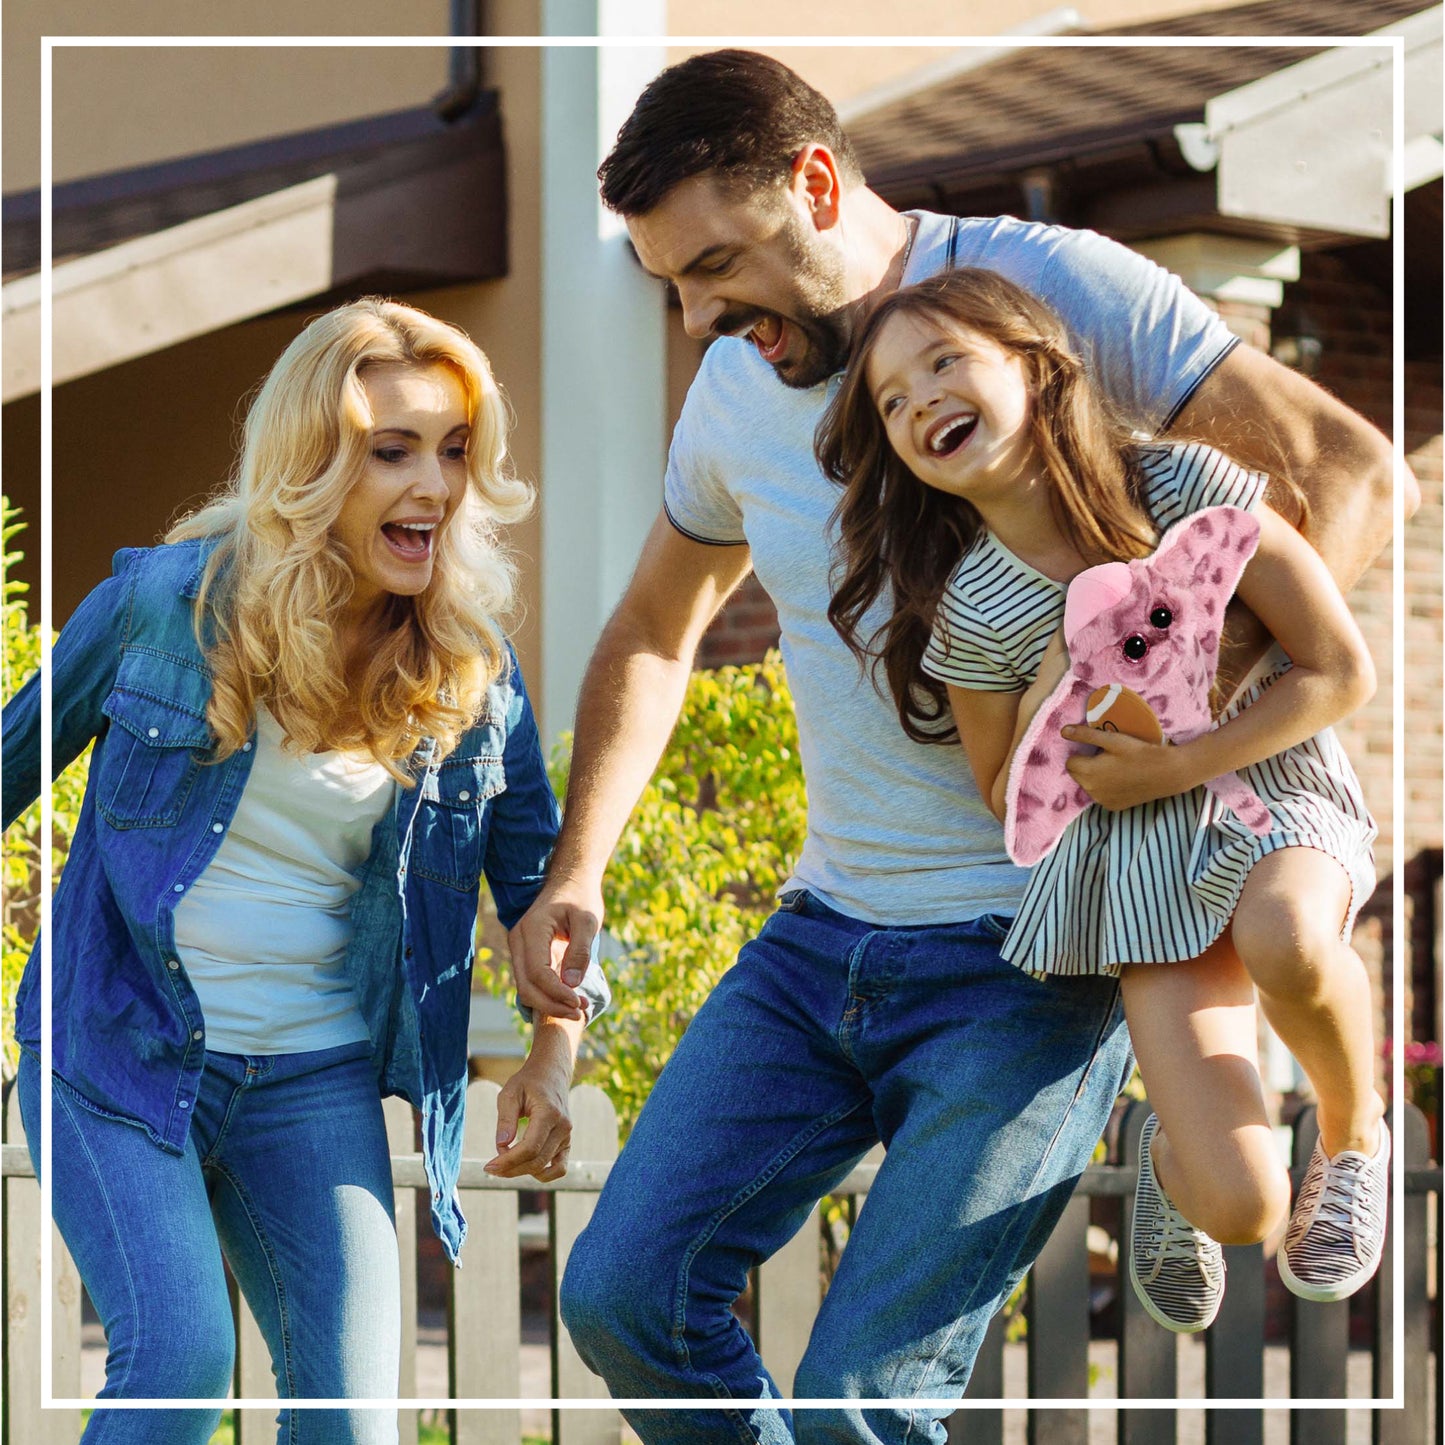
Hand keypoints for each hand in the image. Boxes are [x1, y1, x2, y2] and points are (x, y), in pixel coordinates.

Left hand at [485, 1032, 574, 1181]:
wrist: (551, 1074)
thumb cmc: (528, 1082)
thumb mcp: (510, 1093)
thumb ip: (505, 1119)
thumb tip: (501, 1146)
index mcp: (550, 1113)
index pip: (530, 1148)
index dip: (508, 1161)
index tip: (489, 1166)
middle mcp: (563, 1127)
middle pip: (537, 1161)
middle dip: (511, 1169)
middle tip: (490, 1168)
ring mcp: (567, 1136)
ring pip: (546, 1167)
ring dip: (522, 1172)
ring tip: (504, 1165)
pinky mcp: (567, 1143)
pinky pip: (559, 1168)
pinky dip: (542, 1174)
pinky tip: (524, 1167)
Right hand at [507, 882, 603, 1021]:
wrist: (569, 881)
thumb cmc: (580, 897)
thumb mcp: (588, 919)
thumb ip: (580, 951)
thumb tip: (571, 984)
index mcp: (532, 930)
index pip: (538, 973)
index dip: (557, 993)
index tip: (579, 1003)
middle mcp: (518, 940)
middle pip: (526, 986)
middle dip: (552, 1005)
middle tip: (580, 1012)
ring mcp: (519, 948)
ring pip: (525, 988)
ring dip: (550, 1003)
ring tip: (578, 1008)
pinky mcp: (525, 955)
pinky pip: (530, 982)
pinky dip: (547, 995)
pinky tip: (569, 1000)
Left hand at [1060, 725, 1186, 810]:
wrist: (1167, 773)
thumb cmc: (1139, 752)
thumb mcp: (1112, 740)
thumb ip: (1086, 736)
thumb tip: (1063, 731)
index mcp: (1088, 772)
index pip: (1070, 762)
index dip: (1081, 753)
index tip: (1096, 749)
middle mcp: (1091, 790)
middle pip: (1077, 774)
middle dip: (1086, 765)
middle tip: (1107, 756)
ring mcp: (1102, 801)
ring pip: (1088, 785)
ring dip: (1094, 777)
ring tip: (1116, 767)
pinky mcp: (1113, 807)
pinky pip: (1100, 795)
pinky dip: (1105, 788)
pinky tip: (1121, 779)